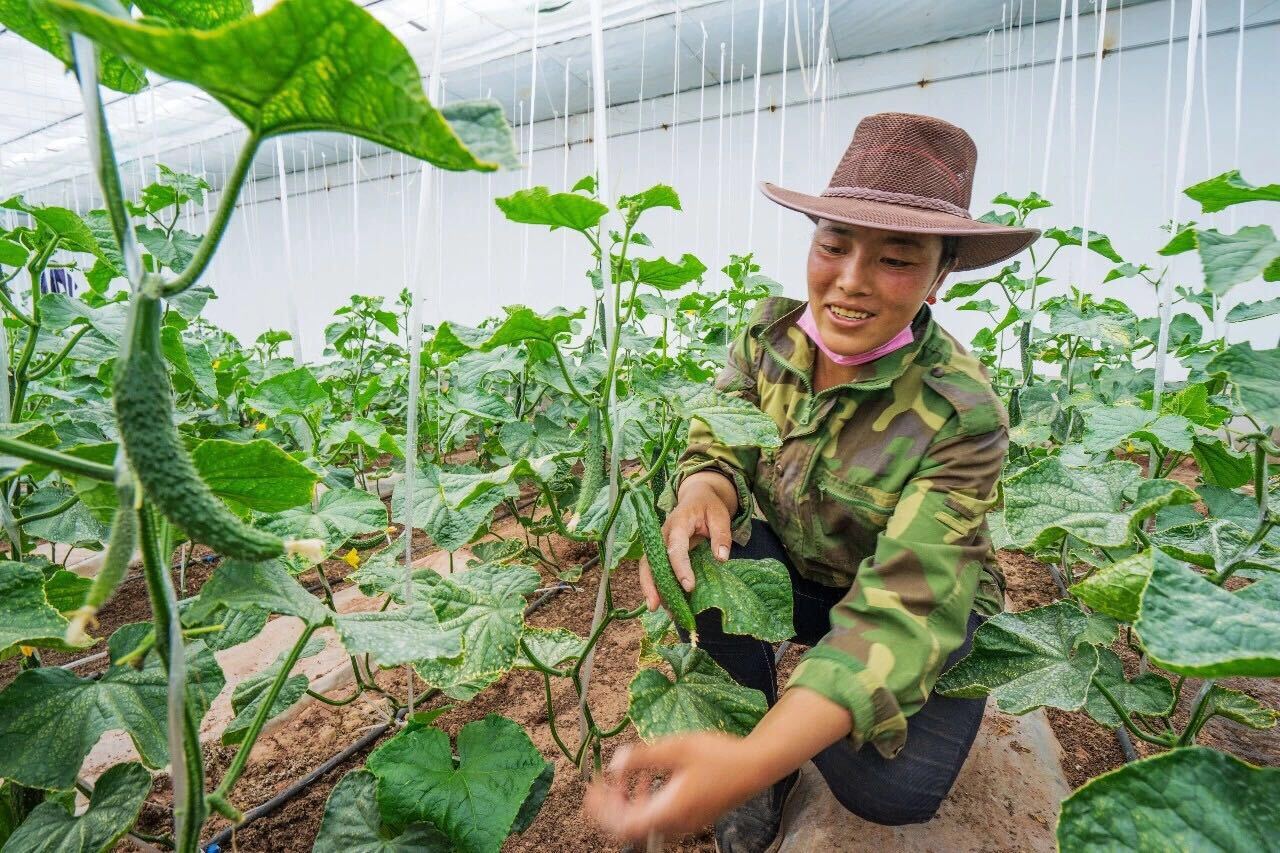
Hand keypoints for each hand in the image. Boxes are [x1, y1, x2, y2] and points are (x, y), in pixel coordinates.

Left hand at [584, 733, 761, 841]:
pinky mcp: (692, 817)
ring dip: (628, 801)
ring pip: (644, 821)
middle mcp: (675, 824)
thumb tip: (615, 763)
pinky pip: (659, 816)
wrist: (755, 766)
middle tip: (601, 783)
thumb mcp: (676, 748)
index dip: (602, 811)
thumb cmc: (719, 755)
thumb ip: (643, 758)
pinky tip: (649, 776)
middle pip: (630, 827)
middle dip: (611, 805)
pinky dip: (645, 800)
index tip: (592, 789)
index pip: (623, 825)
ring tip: (623, 776)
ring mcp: (685, 823)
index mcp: (669, 811)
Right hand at [638, 474, 734, 611]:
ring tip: (656, 609)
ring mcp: (658, 542)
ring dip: (649, 587)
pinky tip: (663, 602)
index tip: (689, 587)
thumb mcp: (721, 516)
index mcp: (678, 523)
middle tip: (655, 606)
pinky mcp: (660, 550)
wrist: (698, 497)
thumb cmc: (709, 507)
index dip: (680, 568)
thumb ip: (721, 536)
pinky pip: (653, 568)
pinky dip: (655, 584)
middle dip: (651, 583)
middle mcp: (662, 534)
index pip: (675, 548)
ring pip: (647, 566)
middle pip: (650, 559)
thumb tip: (722, 559)